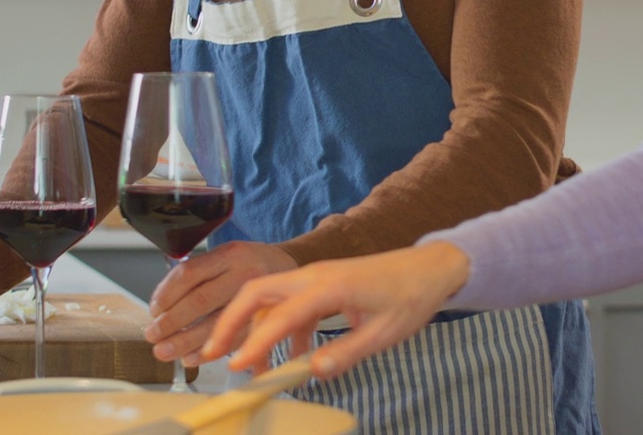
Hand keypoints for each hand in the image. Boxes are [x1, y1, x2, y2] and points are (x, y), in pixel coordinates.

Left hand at [144, 241, 297, 366]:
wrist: (289, 266)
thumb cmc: (250, 263)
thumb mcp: (226, 254)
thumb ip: (198, 273)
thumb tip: (161, 306)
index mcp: (229, 255)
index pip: (189, 274)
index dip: (165, 295)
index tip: (153, 310)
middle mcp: (243, 273)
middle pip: (199, 300)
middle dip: (171, 323)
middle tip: (153, 335)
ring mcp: (257, 298)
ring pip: (216, 323)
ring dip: (186, 341)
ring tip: (166, 350)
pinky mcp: (265, 318)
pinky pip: (234, 339)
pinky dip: (210, 352)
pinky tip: (193, 357)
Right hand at [200, 241, 470, 378]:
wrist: (430, 269)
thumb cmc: (409, 299)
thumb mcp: (383, 333)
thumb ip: (346, 353)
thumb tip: (311, 372)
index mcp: (328, 286)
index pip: (280, 315)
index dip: (255, 344)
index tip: (236, 368)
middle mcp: (313, 276)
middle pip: (256, 292)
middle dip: (230, 322)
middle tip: (213, 355)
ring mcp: (315, 277)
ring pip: (267, 295)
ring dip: (248, 324)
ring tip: (240, 362)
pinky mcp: (321, 283)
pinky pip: (288, 303)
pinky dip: (277, 327)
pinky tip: (287, 358)